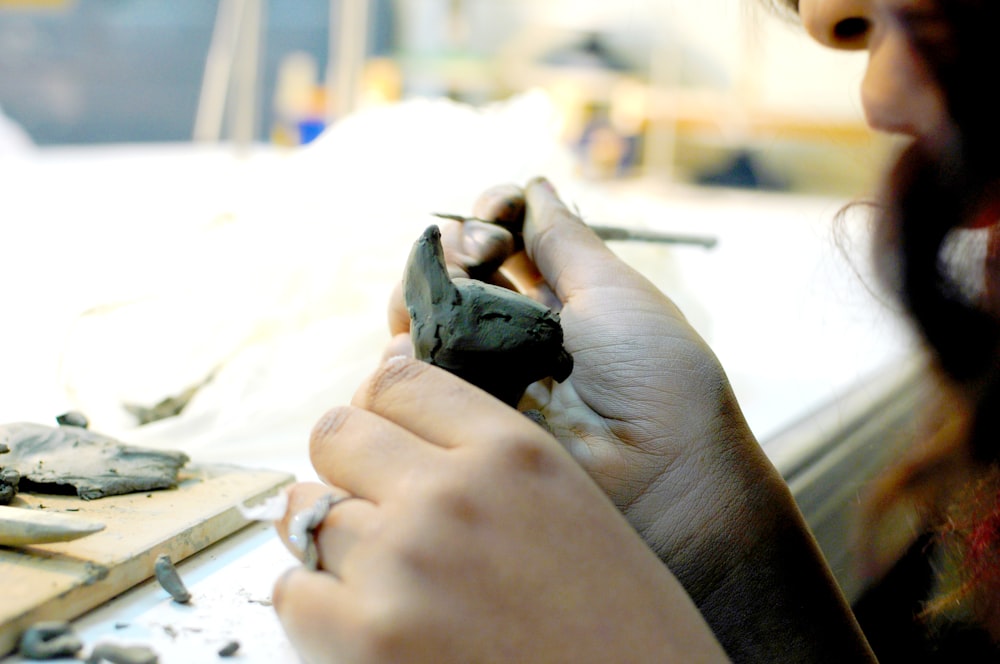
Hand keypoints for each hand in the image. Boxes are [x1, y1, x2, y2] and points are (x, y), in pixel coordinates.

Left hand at [273, 358, 728, 662]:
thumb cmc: (621, 629)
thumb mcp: (573, 509)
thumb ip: (493, 463)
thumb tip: (404, 434)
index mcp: (514, 451)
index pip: (398, 380)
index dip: (380, 407)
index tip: (385, 436)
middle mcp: (451, 492)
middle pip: (336, 433)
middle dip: (346, 465)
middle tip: (373, 505)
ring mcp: (403, 563)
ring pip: (308, 511)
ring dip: (332, 537)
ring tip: (378, 574)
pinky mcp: (366, 640)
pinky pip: (295, 591)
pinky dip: (316, 603)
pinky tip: (362, 622)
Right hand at [387, 178, 874, 660]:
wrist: (659, 477)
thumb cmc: (655, 377)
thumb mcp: (612, 291)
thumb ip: (562, 239)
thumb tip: (535, 185)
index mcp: (559, 298)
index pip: (503, 238)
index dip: (491, 215)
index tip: (499, 215)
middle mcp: (516, 331)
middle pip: (455, 270)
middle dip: (456, 247)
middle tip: (482, 254)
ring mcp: (486, 375)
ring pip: (423, 316)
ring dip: (425, 290)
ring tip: (454, 296)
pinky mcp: (460, 419)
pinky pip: (408, 377)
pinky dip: (403, 350)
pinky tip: (418, 344)